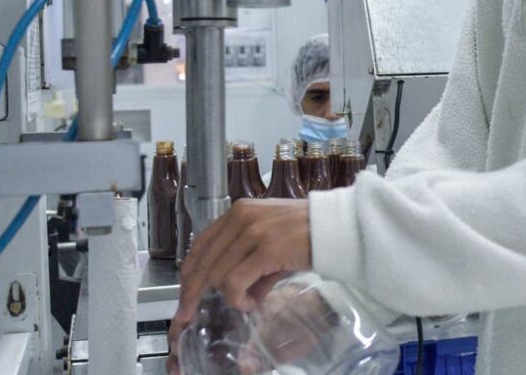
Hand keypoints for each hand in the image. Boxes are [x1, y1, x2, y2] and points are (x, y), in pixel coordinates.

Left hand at [170, 199, 311, 349]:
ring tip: (243, 303)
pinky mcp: (266, 249)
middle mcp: (241, 218)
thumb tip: (239, 295)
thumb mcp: (271, 240)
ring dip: (225, 297)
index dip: (189, 273)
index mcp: (239, 212)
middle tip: (188, 314)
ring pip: (216, 274)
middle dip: (192, 293)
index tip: (185, 295)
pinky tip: (249, 303)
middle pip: (201, 262)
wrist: (340, 227)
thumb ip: (249, 264)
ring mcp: (252, 232)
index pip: (200, 244)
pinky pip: (234, 282)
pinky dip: (236, 299)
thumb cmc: (310, 233)